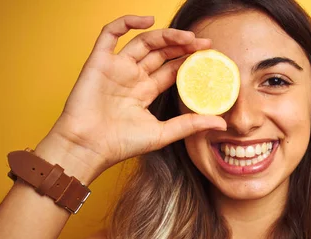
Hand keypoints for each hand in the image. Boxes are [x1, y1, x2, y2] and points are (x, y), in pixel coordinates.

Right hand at [46, 15, 226, 175]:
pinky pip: (110, 33)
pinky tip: (148, 21)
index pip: (171, 70)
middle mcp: (132, 77)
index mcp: (145, 92)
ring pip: (143, 42)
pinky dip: (126, 22)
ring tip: (187, 36)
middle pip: (161, 53)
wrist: (88, 146)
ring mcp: (116, 68)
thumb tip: (222, 122)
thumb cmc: (120, 144)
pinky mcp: (99, 61)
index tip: (209, 56)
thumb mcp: (163, 134)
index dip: (189, 61)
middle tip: (204, 43)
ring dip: (165, 35)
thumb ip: (190, 124)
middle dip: (183, 46)